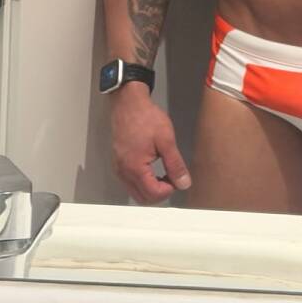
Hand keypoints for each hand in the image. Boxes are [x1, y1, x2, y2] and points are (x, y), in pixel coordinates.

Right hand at [109, 86, 191, 203]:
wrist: (129, 104)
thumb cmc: (146, 119)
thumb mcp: (166, 140)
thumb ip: (175, 164)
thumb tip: (184, 183)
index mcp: (135, 168)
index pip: (153, 194)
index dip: (169, 190)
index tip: (177, 177)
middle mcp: (123, 172)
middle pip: (143, 198)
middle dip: (160, 193)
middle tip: (172, 178)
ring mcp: (118, 169)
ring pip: (135, 192)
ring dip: (151, 189)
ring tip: (164, 174)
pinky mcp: (118, 163)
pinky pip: (130, 183)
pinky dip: (143, 183)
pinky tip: (153, 169)